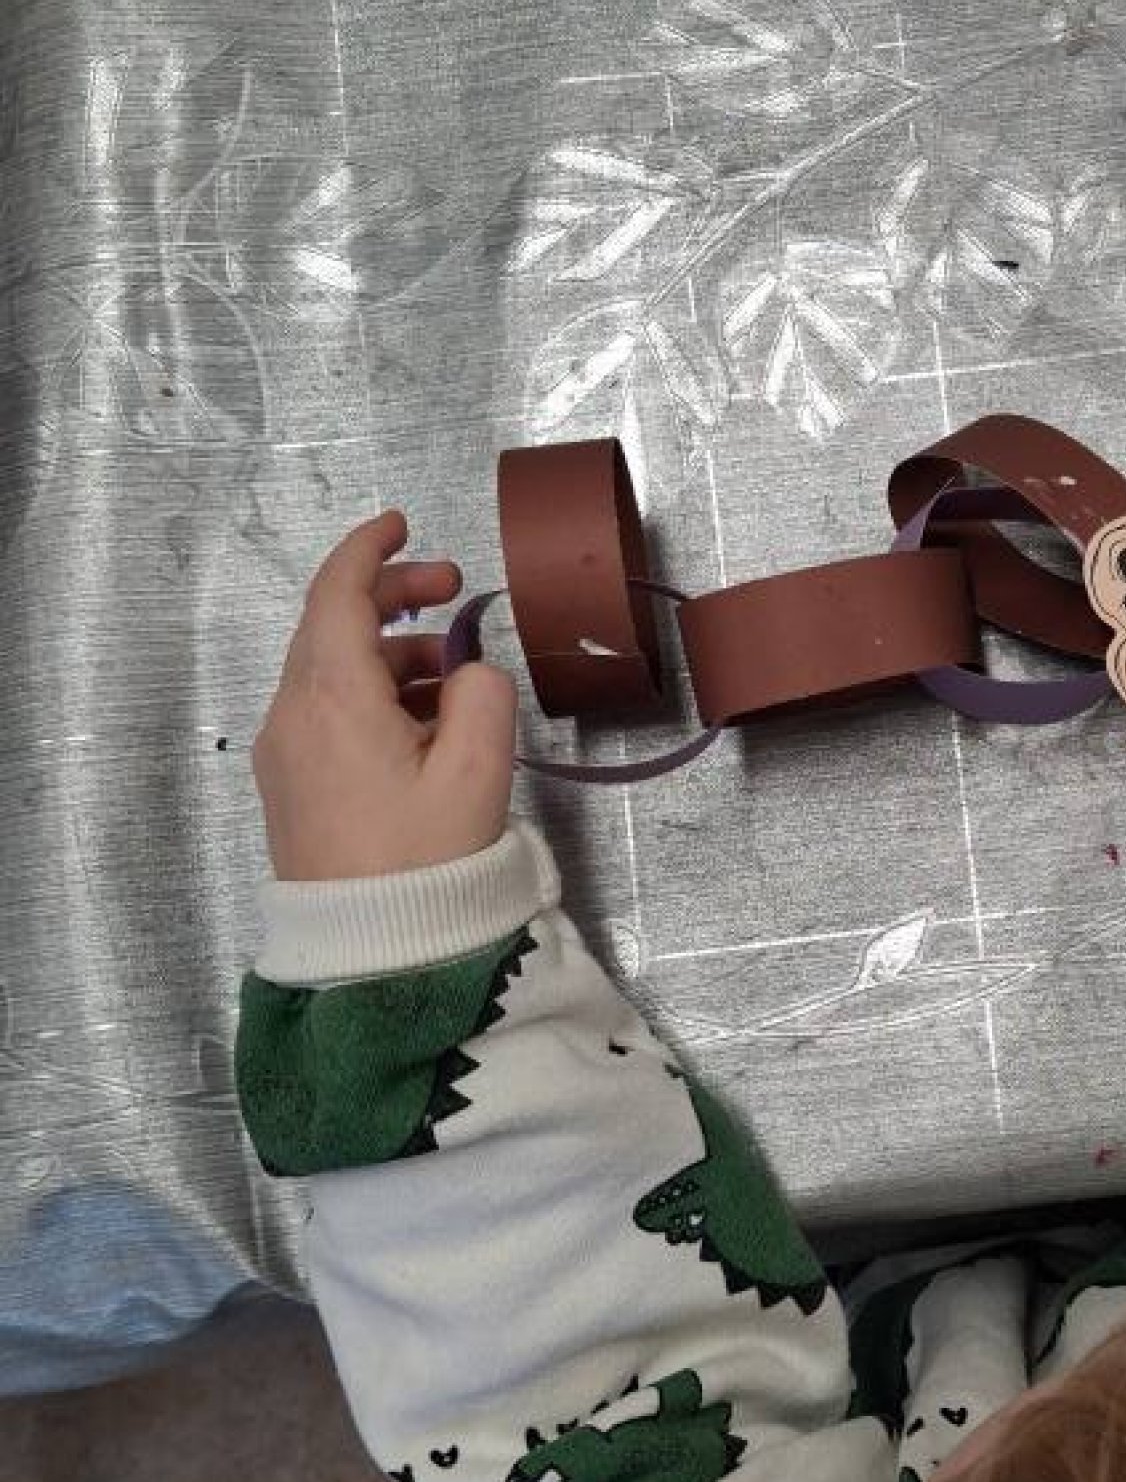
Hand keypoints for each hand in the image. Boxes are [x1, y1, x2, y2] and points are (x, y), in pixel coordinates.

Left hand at [252, 512, 516, 880]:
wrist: (372, 957)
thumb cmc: (426, 865)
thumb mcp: (480, 770)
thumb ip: (484, 694)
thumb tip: (469, 674)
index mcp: (332, 697)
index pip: (337, 592)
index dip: (371, 549)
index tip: (404, 524)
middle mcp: (292, 716)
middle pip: (330, 626)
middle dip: (392, 598)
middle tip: (454, 590)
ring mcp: (284, 755)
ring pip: (329, 672)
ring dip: (389, 653)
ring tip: (455, 674)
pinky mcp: (291, 790)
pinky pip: (325, 714)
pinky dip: (372, 694)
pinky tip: (424, 723)